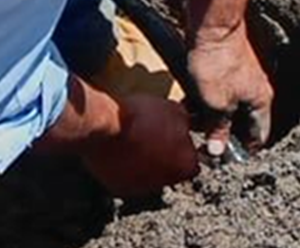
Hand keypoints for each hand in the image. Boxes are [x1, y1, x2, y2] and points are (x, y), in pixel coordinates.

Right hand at [79, 94, 199, 196]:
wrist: (106, 127)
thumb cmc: (141, 118)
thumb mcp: (173, 110)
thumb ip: (185, 122)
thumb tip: (185, 123)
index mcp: (186, 165)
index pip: (193, 159)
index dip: (183, 145)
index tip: (174, 135)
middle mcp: (168, 183)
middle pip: (171, 170)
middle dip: (164, 156)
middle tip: (153, 136)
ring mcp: (143, 189)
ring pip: (149, 175)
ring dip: (145, 162)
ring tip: (135, 141)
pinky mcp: (121, 189)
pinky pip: (128, 178)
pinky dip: (126, 167)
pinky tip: (121, 150)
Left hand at [188, 24, 273, 156]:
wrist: (213, 27)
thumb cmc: (218, 62)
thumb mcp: (216, 103)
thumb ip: (218, 128)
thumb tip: (218, 150)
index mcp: (261, 102)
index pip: (259, 136)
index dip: (243, 150)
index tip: (224, 158)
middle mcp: (256, 91)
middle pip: (243, 122)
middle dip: (223, 133)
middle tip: (204, 141)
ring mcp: (243, 79)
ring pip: (229, 107)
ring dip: (212, 117)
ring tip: (193, 122)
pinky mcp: (229, 69)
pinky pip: (221, 93)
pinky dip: (208, 101)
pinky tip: (189, 104)